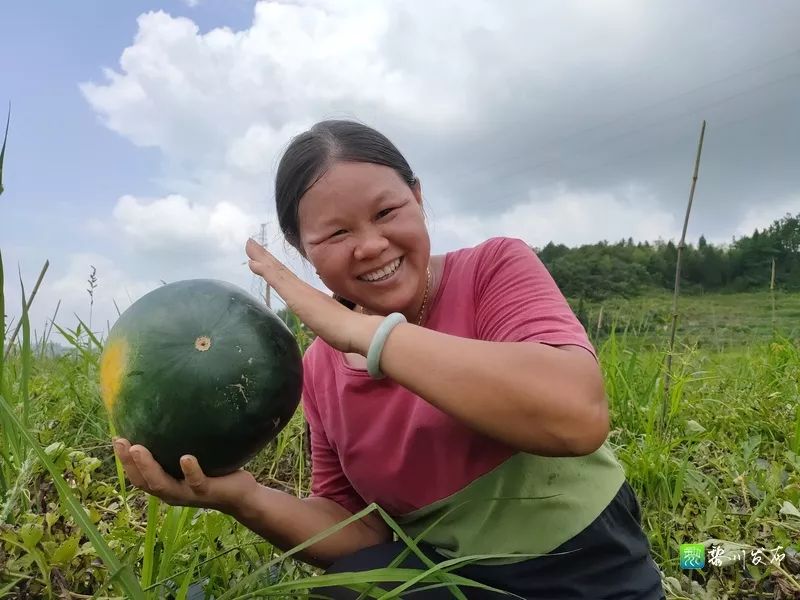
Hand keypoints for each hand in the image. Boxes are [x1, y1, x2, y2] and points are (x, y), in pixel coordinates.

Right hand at [113, 438, 259, 513]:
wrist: (242, 496)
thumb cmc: (216, 473)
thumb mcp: (195, 459)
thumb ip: (182, 445)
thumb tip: (174, 411)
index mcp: (167, 485)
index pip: (139, 476)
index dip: (124, 461)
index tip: (117, 439)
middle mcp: (173, 493)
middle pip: (144, 481)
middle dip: (129, 463)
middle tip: (121, 442)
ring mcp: (189, 494)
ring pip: (163, 485)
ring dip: (149, 467)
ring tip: (139, 448)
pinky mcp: (207, 492)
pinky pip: (196, 482)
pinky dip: (190, 470)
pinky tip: (186, 457)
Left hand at [245, 238, 378, 354]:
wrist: (354, 330)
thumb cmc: (349, 329)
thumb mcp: (336, 322)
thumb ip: (335, 319)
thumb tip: (338, 322)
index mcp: (311, 296)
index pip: (289, 279)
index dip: (277, 268)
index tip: (264, 259)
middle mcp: (304, 290)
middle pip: (281, 270)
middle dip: (265, 257)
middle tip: (251, 244)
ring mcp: (300, 292)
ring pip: (277, 271)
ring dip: (262, 258)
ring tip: (249, 246)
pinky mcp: (297, 296)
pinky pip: (277, 279)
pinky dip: (265, 270)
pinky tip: (254, 263)